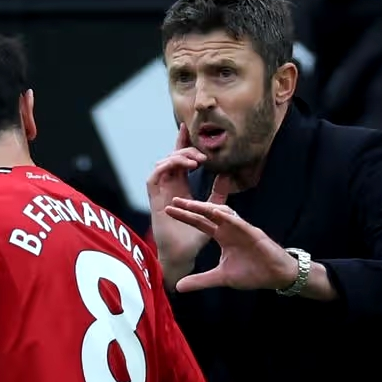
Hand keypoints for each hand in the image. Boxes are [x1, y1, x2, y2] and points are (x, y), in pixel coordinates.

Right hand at [147, 125, 228, 285]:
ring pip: (162, 163)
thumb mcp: (212, 209)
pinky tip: (183, 166)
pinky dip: (167, 166)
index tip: (188, 127)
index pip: (180, 159)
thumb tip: (227, 174)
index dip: (181, 142)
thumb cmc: (195, 237)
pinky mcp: (154, 200)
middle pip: (171, 157)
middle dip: (186, 149)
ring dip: (178, 157)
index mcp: (180, 186)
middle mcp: (168, 187)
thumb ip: (218, 193)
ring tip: (196, 161)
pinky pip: (153, 176)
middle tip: (203, 155)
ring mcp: (160, 192)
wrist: (183, 254)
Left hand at [165, 199, 298, 292]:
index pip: (199, 223)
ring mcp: (242, 229)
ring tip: (190, 203)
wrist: (275, 276)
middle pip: (207, 215)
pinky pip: (239, 222)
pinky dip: (228, 217)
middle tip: (173, 200)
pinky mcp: (253, 233)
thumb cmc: (252, 273)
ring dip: (206, 207)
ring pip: (222, 213)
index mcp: (222, 237)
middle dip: (191, 207)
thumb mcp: (220, 277)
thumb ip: (200, 280)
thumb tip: (178, 286)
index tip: (168, 210)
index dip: (185, 217)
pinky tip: (215, 212)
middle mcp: (230, 229)